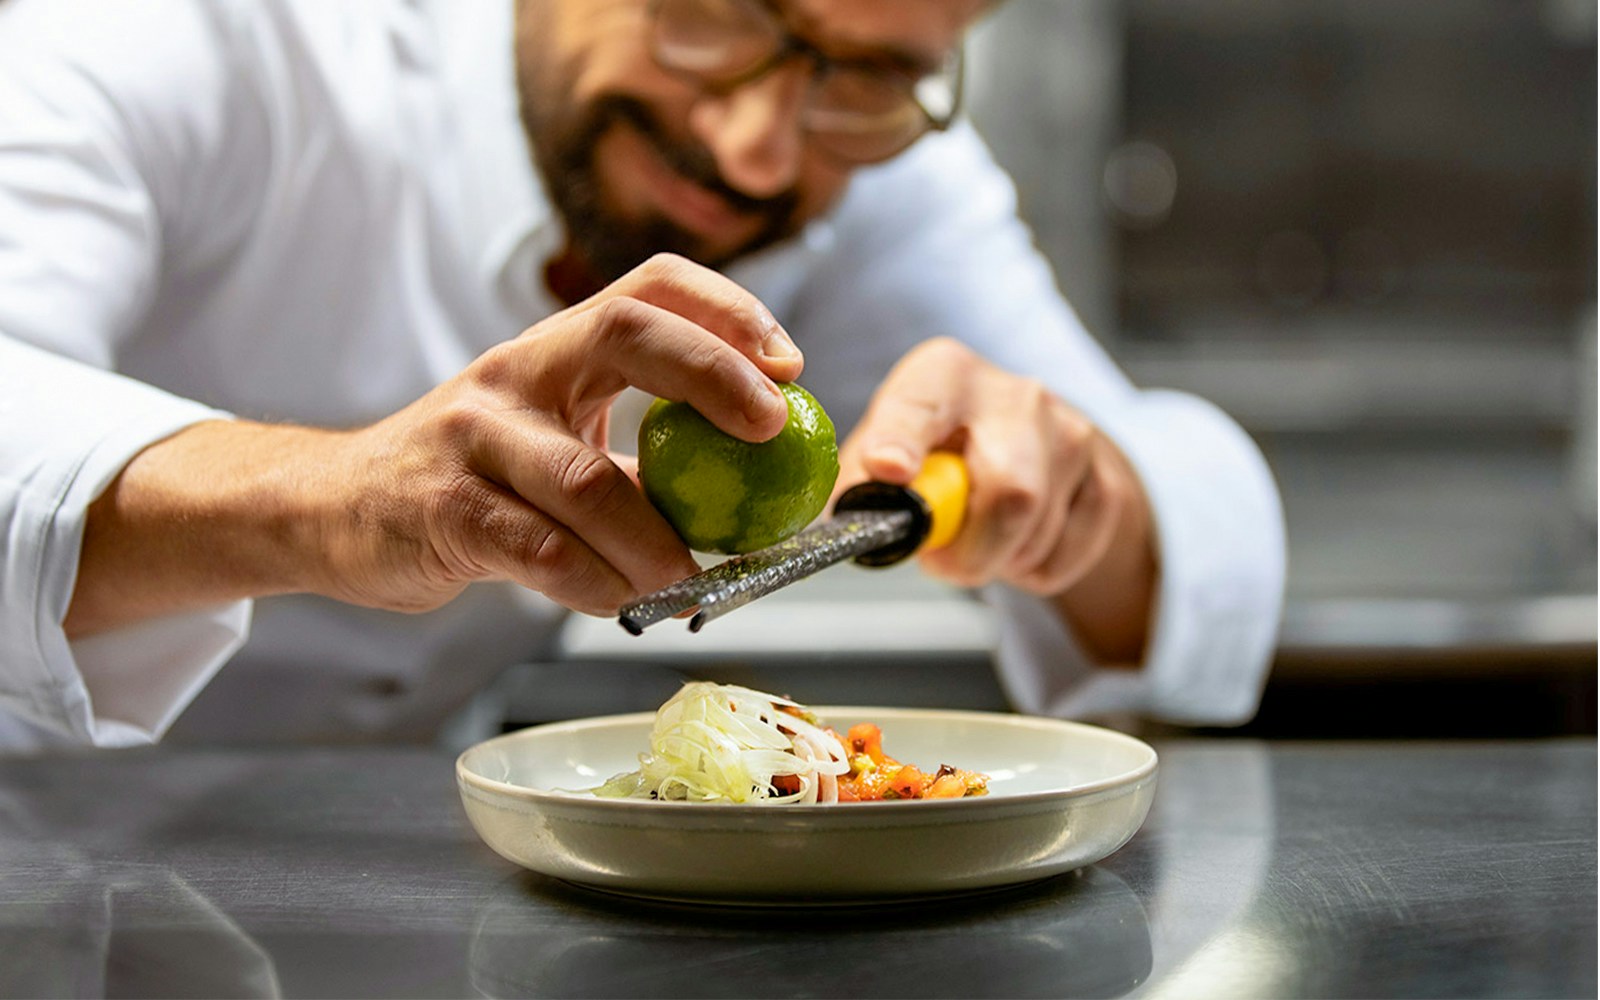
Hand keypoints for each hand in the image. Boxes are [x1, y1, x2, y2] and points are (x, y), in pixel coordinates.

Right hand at [66, 254, 802, 633]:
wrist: (336, 510)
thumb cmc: (470, 479)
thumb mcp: (552, 442)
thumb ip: (641, 459)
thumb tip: (758, 499)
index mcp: (554, 348)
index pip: (651, 285)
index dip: (729, 308)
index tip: (790, 363)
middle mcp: (516, 373)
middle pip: (626, 332)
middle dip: (714, 373)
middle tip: (770, 430)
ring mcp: (473, 436)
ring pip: (586, 477)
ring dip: (658, 537)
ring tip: (693, 579)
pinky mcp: (442, 508)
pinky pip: (539, 550)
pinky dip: (596, 583)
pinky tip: (622, 601)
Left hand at [837, 338, 1155, 661]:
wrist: (1032, 444)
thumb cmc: (937, 448)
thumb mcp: (884, 447)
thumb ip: (860, 481)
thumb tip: (843, 520)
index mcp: (944, 375)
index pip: (921, 405)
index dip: (903, 439)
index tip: (889, 470)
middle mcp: (1015, 393)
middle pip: (1008, 489)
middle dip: (969, 548)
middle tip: (942, 561)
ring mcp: (1071, 432)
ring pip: (1035, 529)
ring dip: (996, 561)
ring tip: (978, 544)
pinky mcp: (1104, 478)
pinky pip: (1065, 556)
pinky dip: (1033, 572)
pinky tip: (1017, 546)